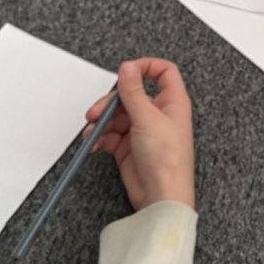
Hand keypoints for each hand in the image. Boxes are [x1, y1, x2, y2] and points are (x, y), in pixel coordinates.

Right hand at [86, 58, 194, 212]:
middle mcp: (158, 114)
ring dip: (101, 122)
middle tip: (97, 112)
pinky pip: (110, 135)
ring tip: (91, 132)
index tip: (126, 71)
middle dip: (110, 102)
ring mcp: (142, 130)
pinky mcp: (128, 147)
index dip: (146, 66)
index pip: (163, 72)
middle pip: (130, 94)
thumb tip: (128, 67)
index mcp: (172, 102)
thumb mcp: (147, 119)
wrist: (160, 197)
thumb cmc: (167, 161)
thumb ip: (133, 91)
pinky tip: (93, 143)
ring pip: (116, 115)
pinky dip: (99, 137)